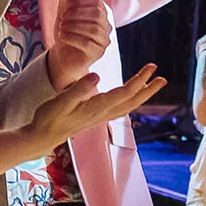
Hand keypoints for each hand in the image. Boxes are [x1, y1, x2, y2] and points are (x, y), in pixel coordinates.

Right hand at [27, 65, 166, 149]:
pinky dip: (130, 99)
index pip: (124, 93)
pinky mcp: (96, 117)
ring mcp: (100, 116)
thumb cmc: (49, 118)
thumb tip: (95, 76)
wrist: (43, 137)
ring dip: (142, 94)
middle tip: (162, 77)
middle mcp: (102, 113)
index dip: (139, 80)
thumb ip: (78, 89)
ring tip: (153, 83)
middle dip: (148, 88)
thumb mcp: (61, 101)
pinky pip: (120, 107)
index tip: (151, 68)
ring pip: (127, 105)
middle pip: (131, 101)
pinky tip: (132, 94)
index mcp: (97, 108)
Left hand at [45, 0, 111, 89]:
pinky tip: (62, 36)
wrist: (62, 55)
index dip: (79, 1)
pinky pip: (89, 44)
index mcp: (100, 12)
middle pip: (97, 15)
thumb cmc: (66, 31)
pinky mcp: (98, 53)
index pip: (97, 2)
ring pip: (94, 30)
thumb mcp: (63, 11)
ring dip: (74, 26)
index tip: (64, 5)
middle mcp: (106, 26)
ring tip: (61, 27)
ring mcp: (103, 40)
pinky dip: (73, 38)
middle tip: (61, 18)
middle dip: (76, 14)